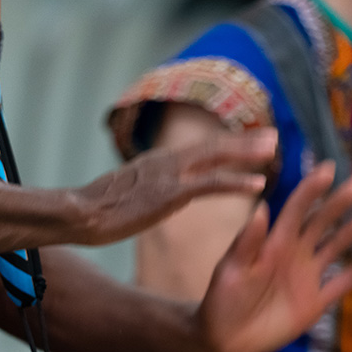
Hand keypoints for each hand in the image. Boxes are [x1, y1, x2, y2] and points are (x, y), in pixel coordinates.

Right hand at [69, 130, 278, 245]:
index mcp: (156, 163)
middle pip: (212, 147)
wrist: (78, 215)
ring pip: (216, 158)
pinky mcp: (170, 194)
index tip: (248, 143)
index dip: (225, 146)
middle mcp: (164, 162)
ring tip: (273, 149)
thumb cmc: (93, 212)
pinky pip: (211, 185)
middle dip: (244, 141)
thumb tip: (146, 196)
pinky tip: (259, 184)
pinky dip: (236, 182)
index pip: (197, 151)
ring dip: (247, 153)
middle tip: (272, 136)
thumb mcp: (123, 196)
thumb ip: (142, 192)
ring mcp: (168, 175)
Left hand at [197, 161, 351, 351]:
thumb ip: (247, 243)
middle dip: (339, 203)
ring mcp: (306, 276)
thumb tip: (260, 209)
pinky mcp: (315, 302)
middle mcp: (294, 253)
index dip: (312, 189)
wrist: (225, 337)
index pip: (296, 209)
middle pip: (321, 222)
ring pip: (335, 248)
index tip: (329, 168)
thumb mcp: (231, 270)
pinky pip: (340, 284)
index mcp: (274, 241)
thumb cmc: (222, 298)